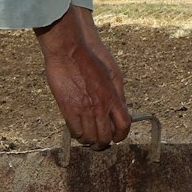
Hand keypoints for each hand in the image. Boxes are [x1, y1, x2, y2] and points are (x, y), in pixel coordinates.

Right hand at [35, 5, 129, 145]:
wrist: (70, 49)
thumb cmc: (92, 56)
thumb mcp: (113, 73)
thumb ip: (118, 93)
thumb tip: (122, 108)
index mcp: (113, 97)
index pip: (123, 125)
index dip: (121, 135)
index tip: (116, 137)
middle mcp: (100, 106)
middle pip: (105, 136)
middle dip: (104, 142)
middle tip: (100, 141)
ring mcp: (84, 109)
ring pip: (90, 137)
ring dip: (90, 140)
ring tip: (88, 137)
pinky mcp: (68, 108)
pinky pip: (75, 131)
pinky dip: (77, 134)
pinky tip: (77, 130)